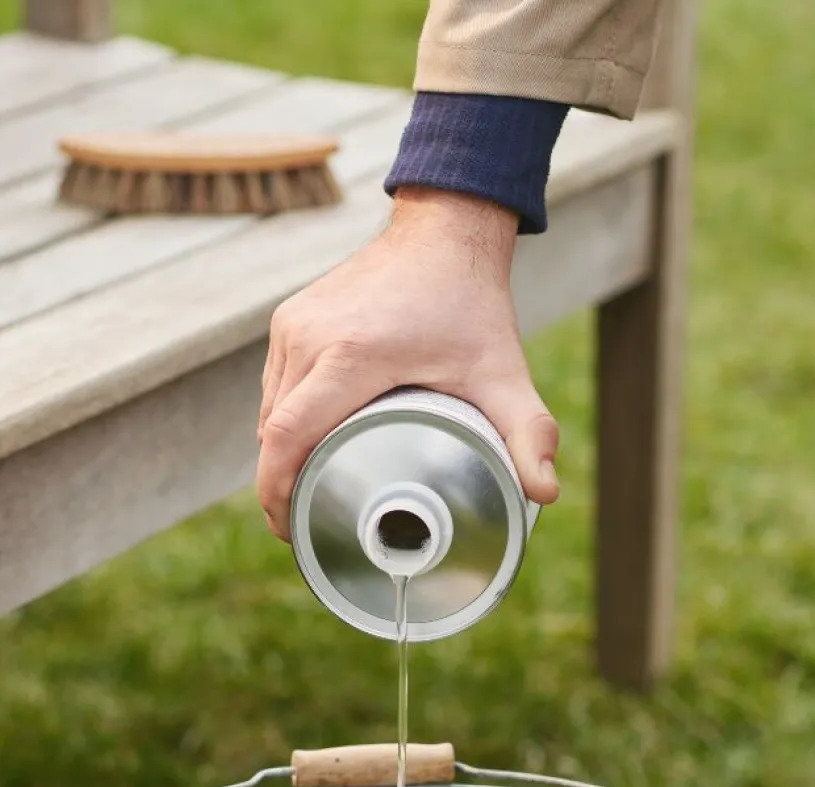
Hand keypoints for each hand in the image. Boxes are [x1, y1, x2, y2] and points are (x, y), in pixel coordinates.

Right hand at [256, 186, 559, 540]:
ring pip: (268, 408)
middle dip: (278, 484)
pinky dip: (283, 420)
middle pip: (272, 431)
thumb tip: (546, 492)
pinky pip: (274, 383)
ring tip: (304, 489)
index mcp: (351, 354)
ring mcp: (294, 324)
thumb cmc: (470, 304)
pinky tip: (304, 443)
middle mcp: (310, 336)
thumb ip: (529, 432)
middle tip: (303, 524)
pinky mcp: (290, 318)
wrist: (444, 230)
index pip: (287, 435)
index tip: (291, 529)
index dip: (277, 490)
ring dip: (279, 453)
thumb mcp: (504, 372)